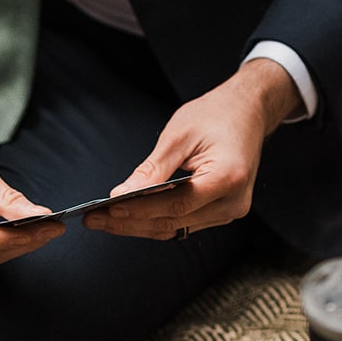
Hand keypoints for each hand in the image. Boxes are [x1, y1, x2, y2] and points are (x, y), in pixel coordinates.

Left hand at [85, 59, 302, 240]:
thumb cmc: (217, 115)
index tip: (108, 209)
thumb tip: (122, 194)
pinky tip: (127, 216)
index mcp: (228, 177)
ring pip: (175, 228)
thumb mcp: (179, 135)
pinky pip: (183, 223)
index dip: (140, 209)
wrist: (248, 112)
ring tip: (102, 220)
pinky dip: (154, 220)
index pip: (177, 204)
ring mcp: (229, 211)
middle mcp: (233, 202)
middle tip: (94, 220)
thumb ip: (153, 169)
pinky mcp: (221, 212)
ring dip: (137, 225)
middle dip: (129, 222)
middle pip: (173, 222)